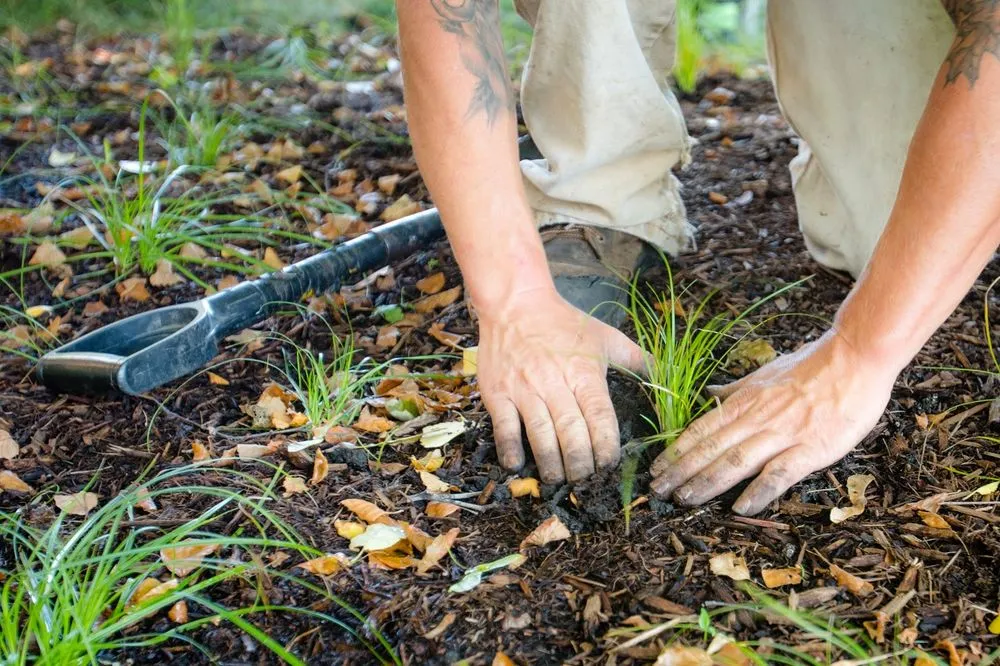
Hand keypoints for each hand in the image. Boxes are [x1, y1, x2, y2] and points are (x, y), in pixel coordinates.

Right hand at [477, 286, 645, 483]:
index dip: (606, 446)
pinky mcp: (498, 394)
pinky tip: (518, 465)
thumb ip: (639, 359)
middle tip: (585, 481)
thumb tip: (670, 374)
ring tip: (558, 480)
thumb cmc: (564, 323)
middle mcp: (554, 384)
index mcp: (584, 373)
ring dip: (551, 464)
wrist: (515, 303)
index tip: (610, 465)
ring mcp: (524, 390)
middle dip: (581, 464)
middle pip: (571, 433)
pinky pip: (505, 428)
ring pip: (541, 435)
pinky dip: (511, 450)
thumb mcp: (606, 336)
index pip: (599, 417)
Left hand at [650, 331, 895, 514]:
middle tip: (657, 491)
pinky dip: (758, 491)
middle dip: (680, 471)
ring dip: (707, 482)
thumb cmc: (812, 365)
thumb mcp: (765, 373)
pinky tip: (740, 507)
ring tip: (684, 500)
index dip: (675, 451)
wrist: (855, 358)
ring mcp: (783, 434)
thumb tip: (709, 394)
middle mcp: (756, 419)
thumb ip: (737, 390)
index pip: (701, 429)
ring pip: (735, 462)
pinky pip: (778, 473)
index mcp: (745, 401)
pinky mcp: (811, 449)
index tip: (655, 469)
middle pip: (710, 449)